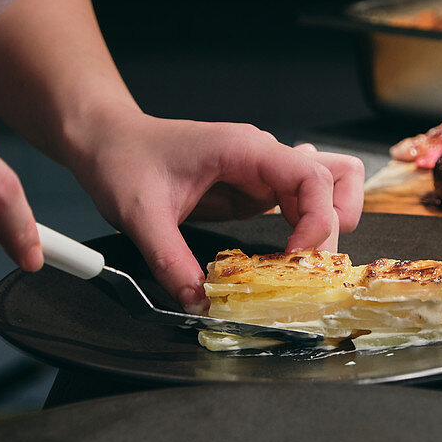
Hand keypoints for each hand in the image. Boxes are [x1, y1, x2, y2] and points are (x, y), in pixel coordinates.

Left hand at [70, 112, 364, 311]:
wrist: (107, 140)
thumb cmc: (123, 158)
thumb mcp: (141, 214)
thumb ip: (171, 261)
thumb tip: (198, 301)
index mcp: (245, 149)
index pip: (312, 177)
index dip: (318, 221)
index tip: (295, 259)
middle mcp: (263, 156)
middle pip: (334, 182)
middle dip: (329, 229)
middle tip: (303, 270)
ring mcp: (263, 173)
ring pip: (328, 188)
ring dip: (328, 223)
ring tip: (303, 261)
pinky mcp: (255, 191)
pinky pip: (299, 207)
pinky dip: (304, 232)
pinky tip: (284, 256)